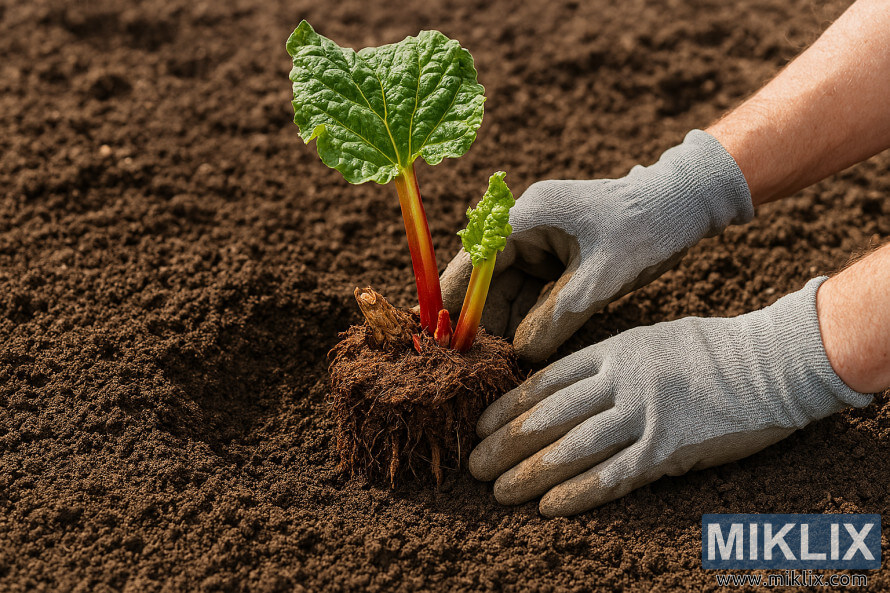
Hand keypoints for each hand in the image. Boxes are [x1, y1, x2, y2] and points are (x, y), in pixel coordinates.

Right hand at [440, 130, 753, 361]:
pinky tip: (526, 351)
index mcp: (526, 217)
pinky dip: (530, 321)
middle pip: (488, 280)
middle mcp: (525, 227)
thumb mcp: (600, 279)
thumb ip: (556, 317)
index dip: (458, 301)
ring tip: (499, 365)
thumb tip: (520, 355)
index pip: (476, 261)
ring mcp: (540, 243)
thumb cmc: (643, 230)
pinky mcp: (556, 259)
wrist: (681, 208)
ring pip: (509, 292)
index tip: (445, 338)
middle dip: (484, 321)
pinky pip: (532, 294)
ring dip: (506, 326)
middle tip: (476, 364)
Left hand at [468, 278, 871, 515]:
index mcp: (613, 351)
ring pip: (572, 448)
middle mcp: (620, 381)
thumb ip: (608, 364)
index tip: (481, 426)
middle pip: (548, 417)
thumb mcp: (649, 341)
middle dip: (506, 444)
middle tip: (475, 465)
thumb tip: (565, 392)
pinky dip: (577, 493)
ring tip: (499, 491)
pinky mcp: (669, 449)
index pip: (544, 382)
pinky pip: (613, 476)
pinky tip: (548, 507)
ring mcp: (644, 414)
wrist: (773, 361)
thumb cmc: (712, 350)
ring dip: (529, 473)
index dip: (507, 407)